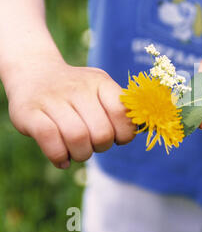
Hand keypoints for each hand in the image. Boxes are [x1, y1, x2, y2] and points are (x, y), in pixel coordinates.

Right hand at [5, 58, 134, 168]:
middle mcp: (78, 88)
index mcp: (100, 83)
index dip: (124, 134)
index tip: (117, 137)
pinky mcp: (29, 113)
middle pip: (101, 132)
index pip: (123, 113)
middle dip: (101, 147)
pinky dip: (60, 156)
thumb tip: (142, 130)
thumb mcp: (101, 89)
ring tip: (78, 152)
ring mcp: (52, 99)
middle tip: (94, 144)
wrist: (34, 73)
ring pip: (77, 139)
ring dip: (81, 155)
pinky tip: (62, 158)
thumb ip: (121, 108)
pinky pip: (50, 141)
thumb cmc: (78, 91)